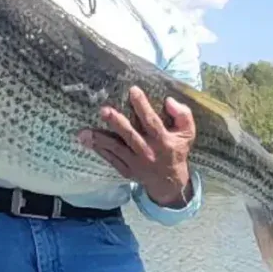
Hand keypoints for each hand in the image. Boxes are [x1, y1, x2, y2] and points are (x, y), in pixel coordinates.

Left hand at [78, 86, 195, 207]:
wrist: (170, 181)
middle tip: (103, 110)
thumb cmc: (177, 150)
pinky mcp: (126, 170)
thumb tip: (168, 100)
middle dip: (116, 122)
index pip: (151, 121)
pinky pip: (111, 159)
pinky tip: (88, 141)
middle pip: (130, 135)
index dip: (142, 105)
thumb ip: (183, 115)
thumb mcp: (187, 133)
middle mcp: (148, 152)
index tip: (133, 90)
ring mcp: (135, 163)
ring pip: (116, 149)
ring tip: (84, 132)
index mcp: (163, 140)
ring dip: (100, 139)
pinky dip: (100, 150)